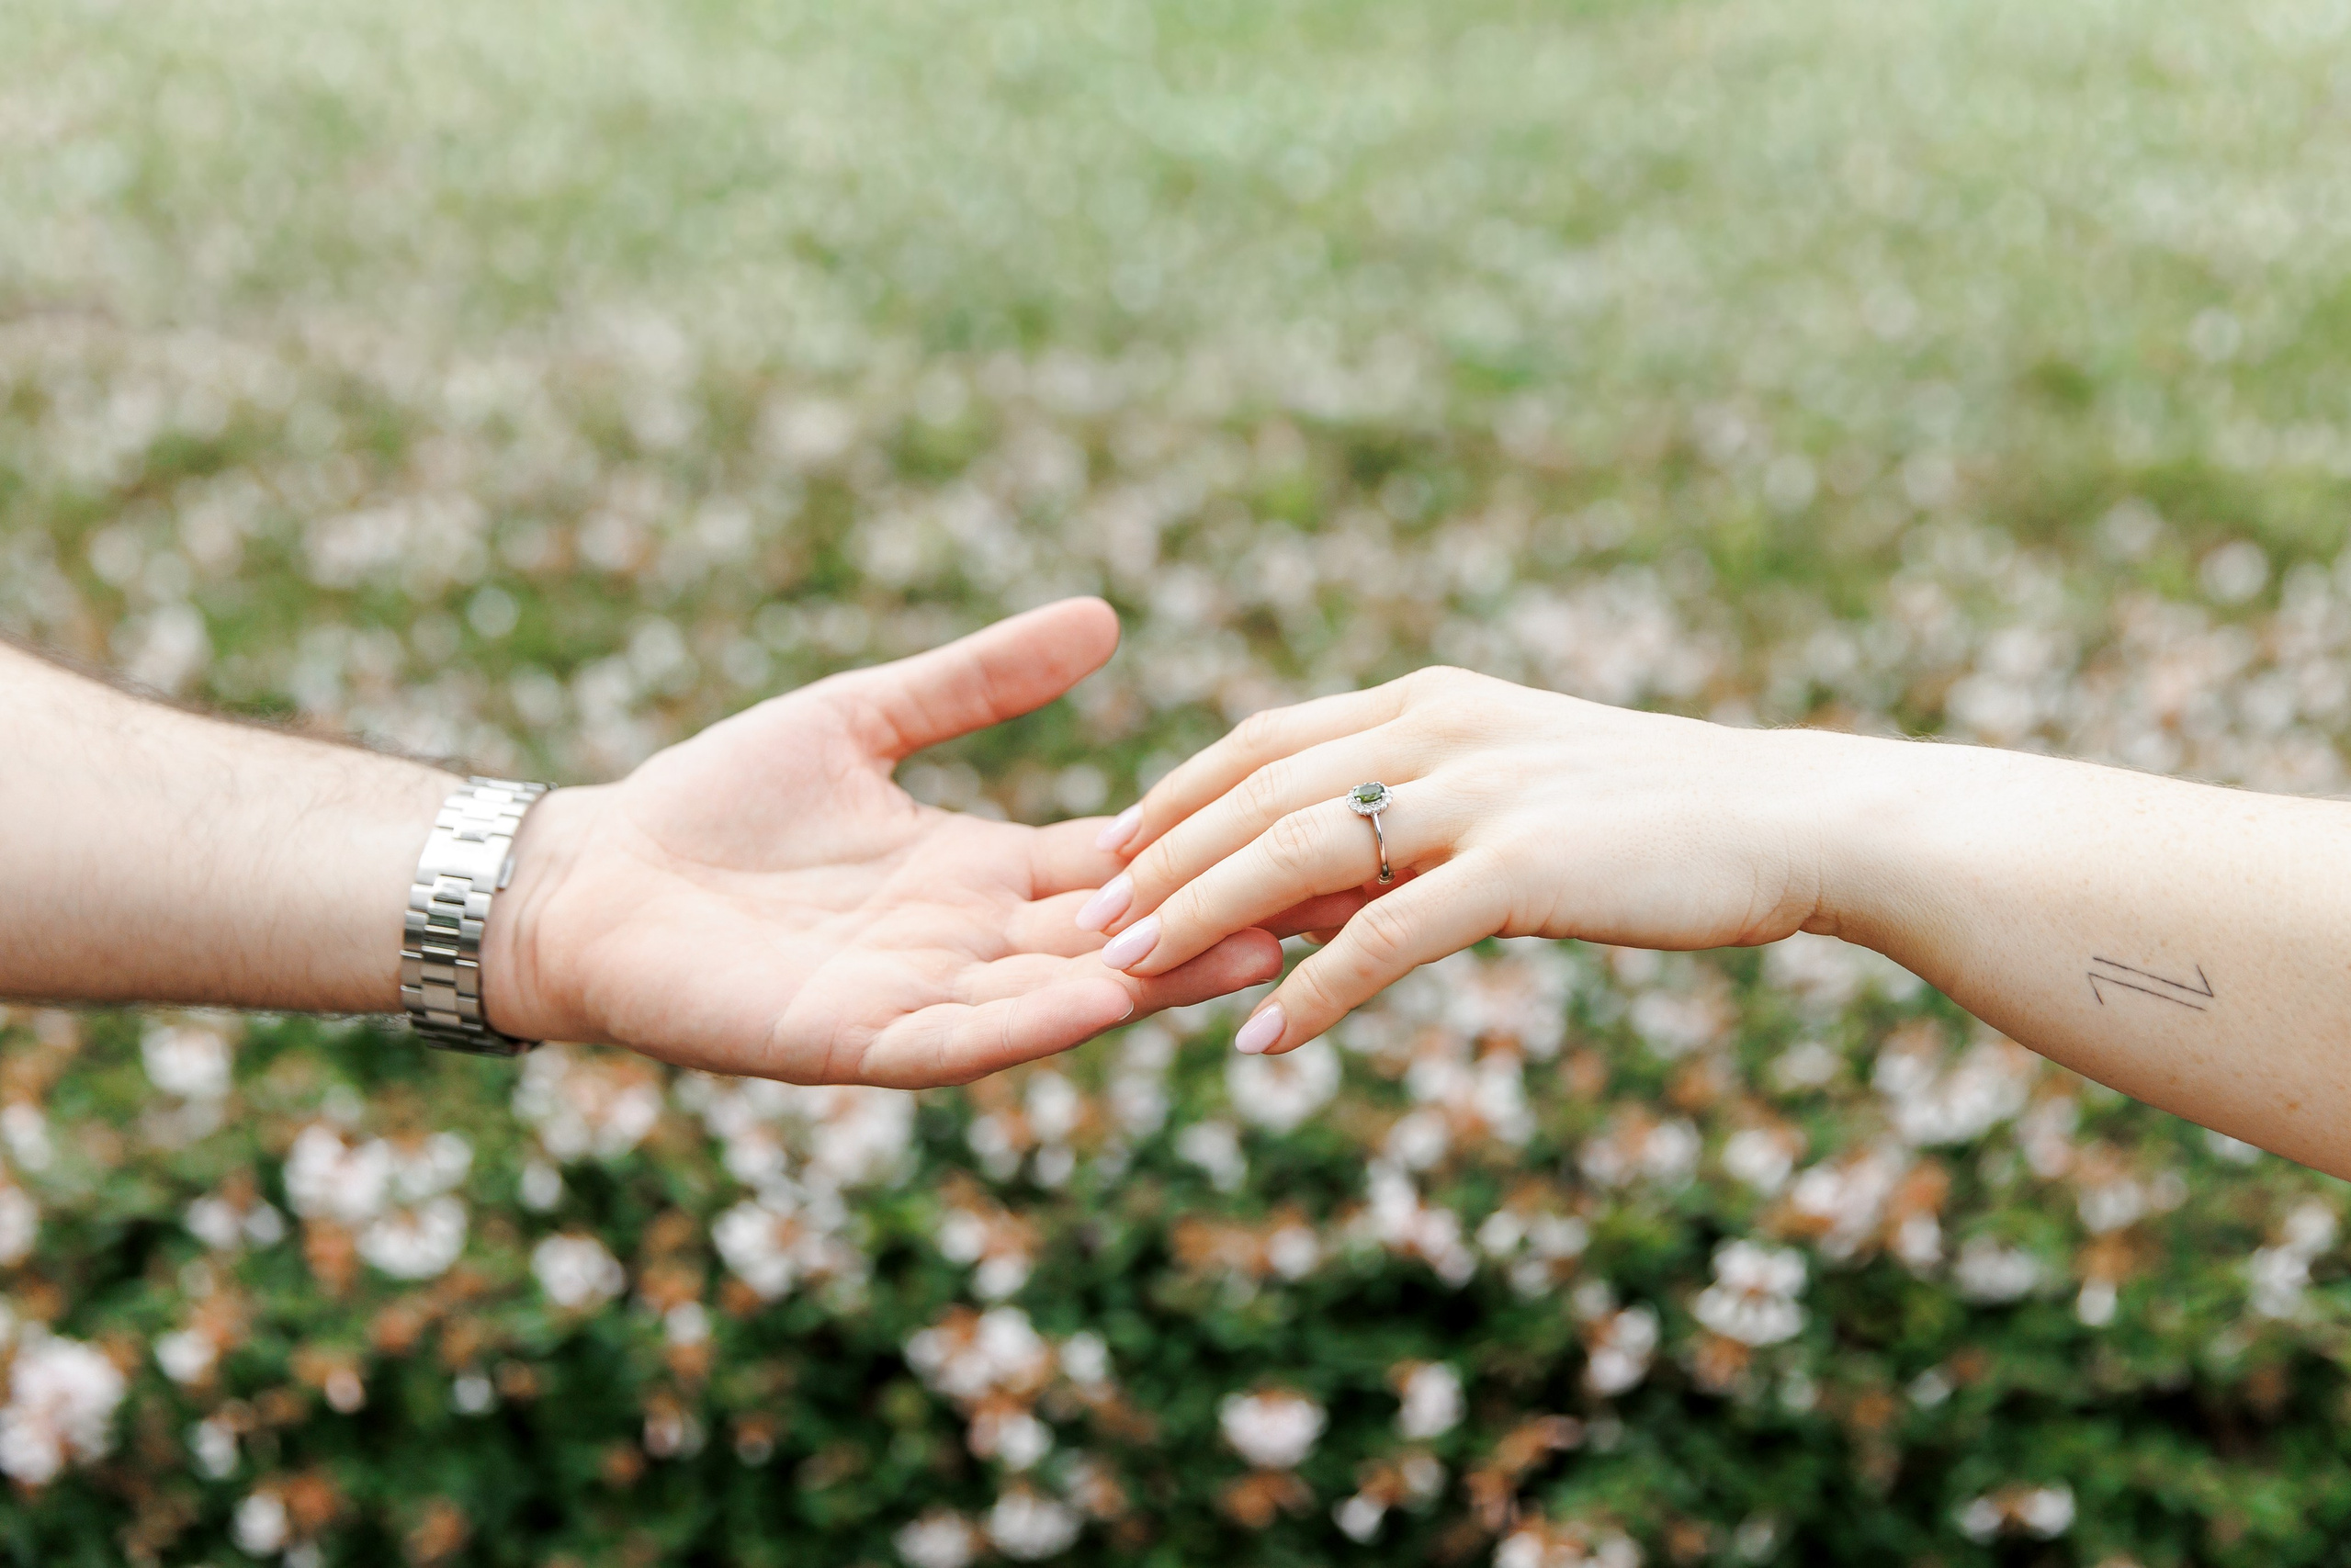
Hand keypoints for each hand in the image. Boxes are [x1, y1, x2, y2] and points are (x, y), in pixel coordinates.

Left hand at [483, 599, 1281, 1085]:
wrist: (594, 877)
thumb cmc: (718, 802)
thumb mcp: (865, 717)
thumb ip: (977, 681)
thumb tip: (1103, 619)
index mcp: (981, 873)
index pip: (1119, 864)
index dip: (1206, 848)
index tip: (1305, 823)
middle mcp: (967, 944)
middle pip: (1116, 937)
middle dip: (1216, 922)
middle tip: (1334, 900)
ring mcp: (915, 998)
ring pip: (1058, 996)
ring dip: (1154, 980)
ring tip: (1256, 952)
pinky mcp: (848, 1041)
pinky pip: (956, 1037)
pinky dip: (1029, 1022)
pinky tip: (1099, 996)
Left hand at [1080, 667, 1880, 1054]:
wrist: (1793, 817)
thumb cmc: (1657, 814)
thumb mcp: (1518, 786)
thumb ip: (1417, 816)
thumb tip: (1320, 882)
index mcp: (1431, 703)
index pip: (1266, 741)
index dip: (1178, 796)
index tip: (1115, 851)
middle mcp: (1439, 730)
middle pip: (1256, 793)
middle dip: (1160, 861)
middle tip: (1087, 925)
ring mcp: (1478, 794)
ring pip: (1296, 854)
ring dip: (1199, 918)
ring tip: (1125, 975)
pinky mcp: (1521, 868)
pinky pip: (1385, 937)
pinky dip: (1312, 991)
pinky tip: (1261, 1045)